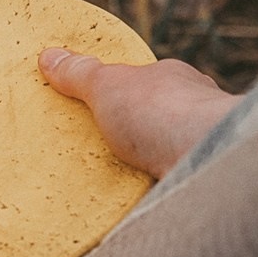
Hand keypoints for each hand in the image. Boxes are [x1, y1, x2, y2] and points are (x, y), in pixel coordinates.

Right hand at [40, 48, 237, 178]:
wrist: (207, 159)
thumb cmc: (162, 111)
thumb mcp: (107, 85)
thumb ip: (80, 74)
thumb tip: (49, 55)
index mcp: (174, 80)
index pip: (145, 83)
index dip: (121, 94)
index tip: (99, 110)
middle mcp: (193, 110)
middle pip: (156, 118)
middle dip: (133, 133)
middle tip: (101, 150)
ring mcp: (201, 146)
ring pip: (168, 151)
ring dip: (146, 164)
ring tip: (115, 180)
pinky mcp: (202, 179)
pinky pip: (174, 181)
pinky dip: (156, 189)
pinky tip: (138, 201)